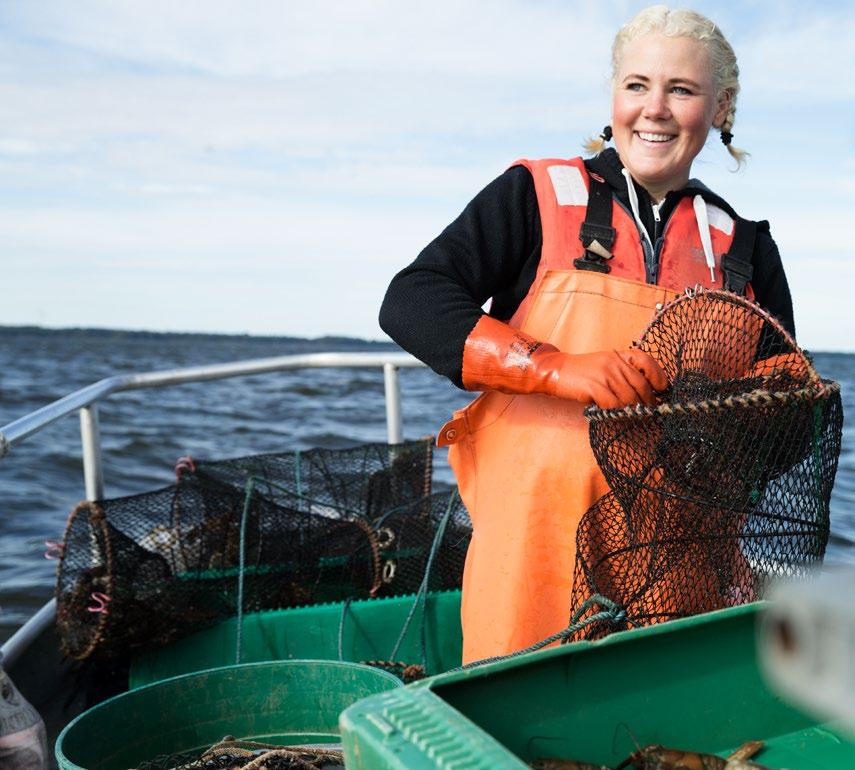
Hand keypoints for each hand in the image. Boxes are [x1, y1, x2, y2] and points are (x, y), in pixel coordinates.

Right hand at [541, 349, 667, 407]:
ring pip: (629, 397)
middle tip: (649, 411)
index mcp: (619, 355)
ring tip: (633, 417)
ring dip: (633, 410)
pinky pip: (613, 404)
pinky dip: (617, 413)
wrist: (555, 370)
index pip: (646, 362)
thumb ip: (623, 373)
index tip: (661, 390)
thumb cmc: (582, 372)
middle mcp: (614, 363)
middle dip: (648, 401)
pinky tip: (616, 415)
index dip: (658, 376)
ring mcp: (604, 374)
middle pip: (641, 385)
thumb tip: (645, 393)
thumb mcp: (605, 364)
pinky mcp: (594, 387)